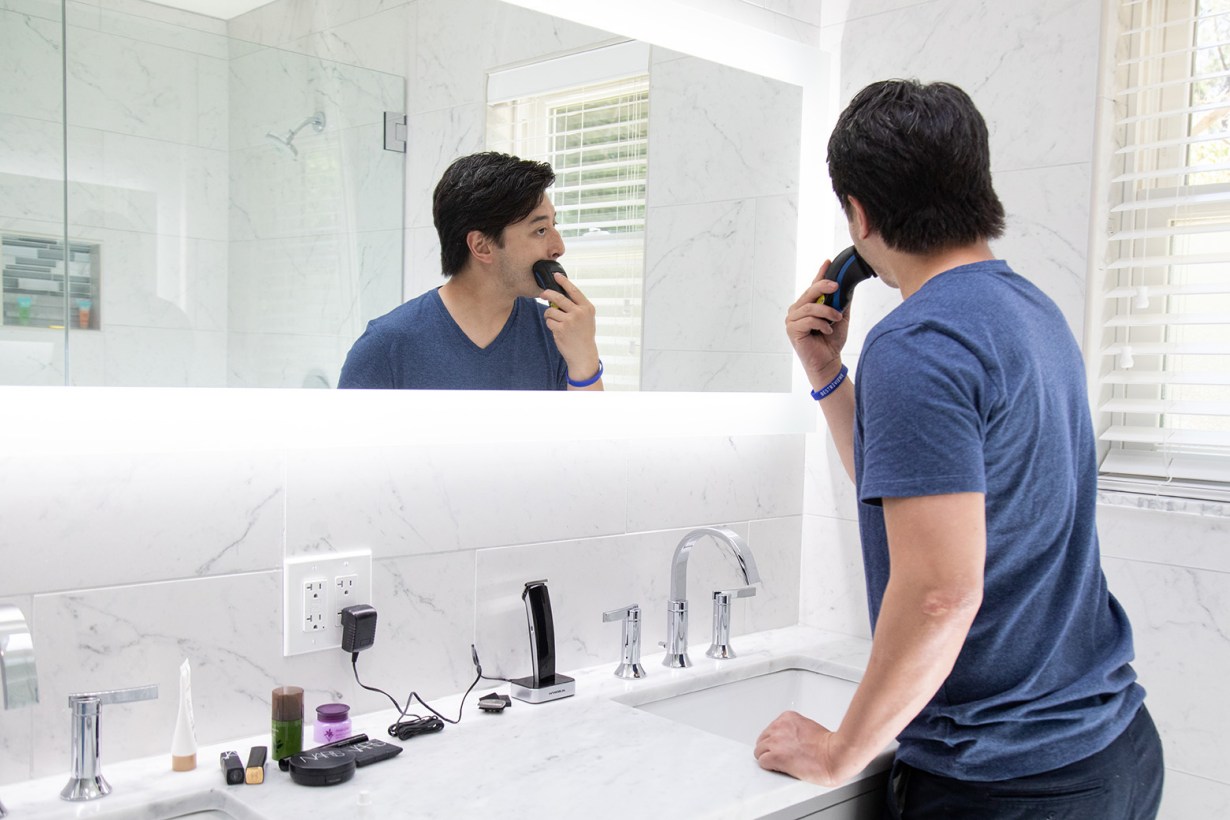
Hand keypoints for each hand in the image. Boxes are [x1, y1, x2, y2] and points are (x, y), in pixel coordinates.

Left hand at [541, 273, 599, 381]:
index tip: (556, 275)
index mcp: (587, 308)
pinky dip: (550, 324)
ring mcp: (570, 321)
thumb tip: (560, 295)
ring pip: (551, 310)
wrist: (583, 353)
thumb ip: (577, 306)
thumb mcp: (587, 318)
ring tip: (554, 320)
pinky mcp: (561, 329)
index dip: (563, 281)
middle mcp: (579, 313)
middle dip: (548, 294)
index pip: (573, 290)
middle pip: (558, 297)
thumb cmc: (584, 335)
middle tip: (542, 294)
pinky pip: (549, 321)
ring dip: (549, 314)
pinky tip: (556, 329)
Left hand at [754, 710, 844, 786]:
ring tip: (782, 764)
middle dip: (770, 749)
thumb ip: (794, 731)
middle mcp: (778, 727)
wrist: (834, 755)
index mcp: (787, 718)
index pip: (771, 729)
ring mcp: (775, 742)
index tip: (783, 747)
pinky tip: (780, 769)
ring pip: (759, 751)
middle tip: (782, 757)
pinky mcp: (775, 757)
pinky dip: (770, 767)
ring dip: (768, 758)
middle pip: (762, 740)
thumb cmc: (828, 745)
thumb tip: (790, 740)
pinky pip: (762, 762)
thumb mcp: (808, 727)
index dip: (776, 742)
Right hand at [785, 260, 851, 387]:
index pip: (813, 286)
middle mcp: (797, 310)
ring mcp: (792, 320)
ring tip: (837, 319)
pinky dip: (821, 324)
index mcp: (807, 305)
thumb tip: (849, 285)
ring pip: (810, 307)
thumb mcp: (840, 317)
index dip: (821, 273)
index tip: (828, 261)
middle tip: (837, 287)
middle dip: (824, 287)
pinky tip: (827, 330)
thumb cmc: (832, 341)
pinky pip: (808, 320)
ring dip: (827, 312)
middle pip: (810, 292)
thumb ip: (842, 302)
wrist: (828, 362)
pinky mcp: (792, 330)